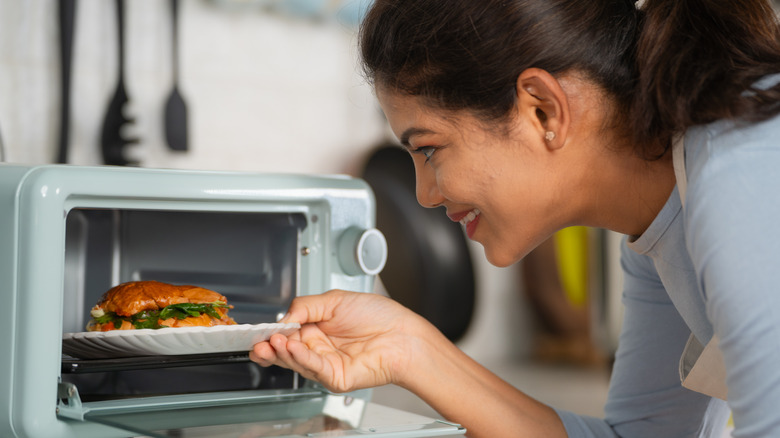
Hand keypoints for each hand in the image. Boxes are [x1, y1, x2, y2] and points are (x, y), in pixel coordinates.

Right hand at [250, 290, 429, 392]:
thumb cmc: (378, 315)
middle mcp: (318, 348)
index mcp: (316, 328)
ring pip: (296, 361)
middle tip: (259, 342)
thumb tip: (283, 317)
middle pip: (285, 352)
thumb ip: (305, 306)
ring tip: (276, 341)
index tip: (258, 331)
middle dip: (269, 348)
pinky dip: (301, 357)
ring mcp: (326, 364)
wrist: (402, 334)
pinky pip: (314, 368)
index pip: (286, 333)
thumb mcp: (335, 300)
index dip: (271, 333)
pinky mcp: (335, 377)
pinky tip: (294, 346)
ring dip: (283, 351)